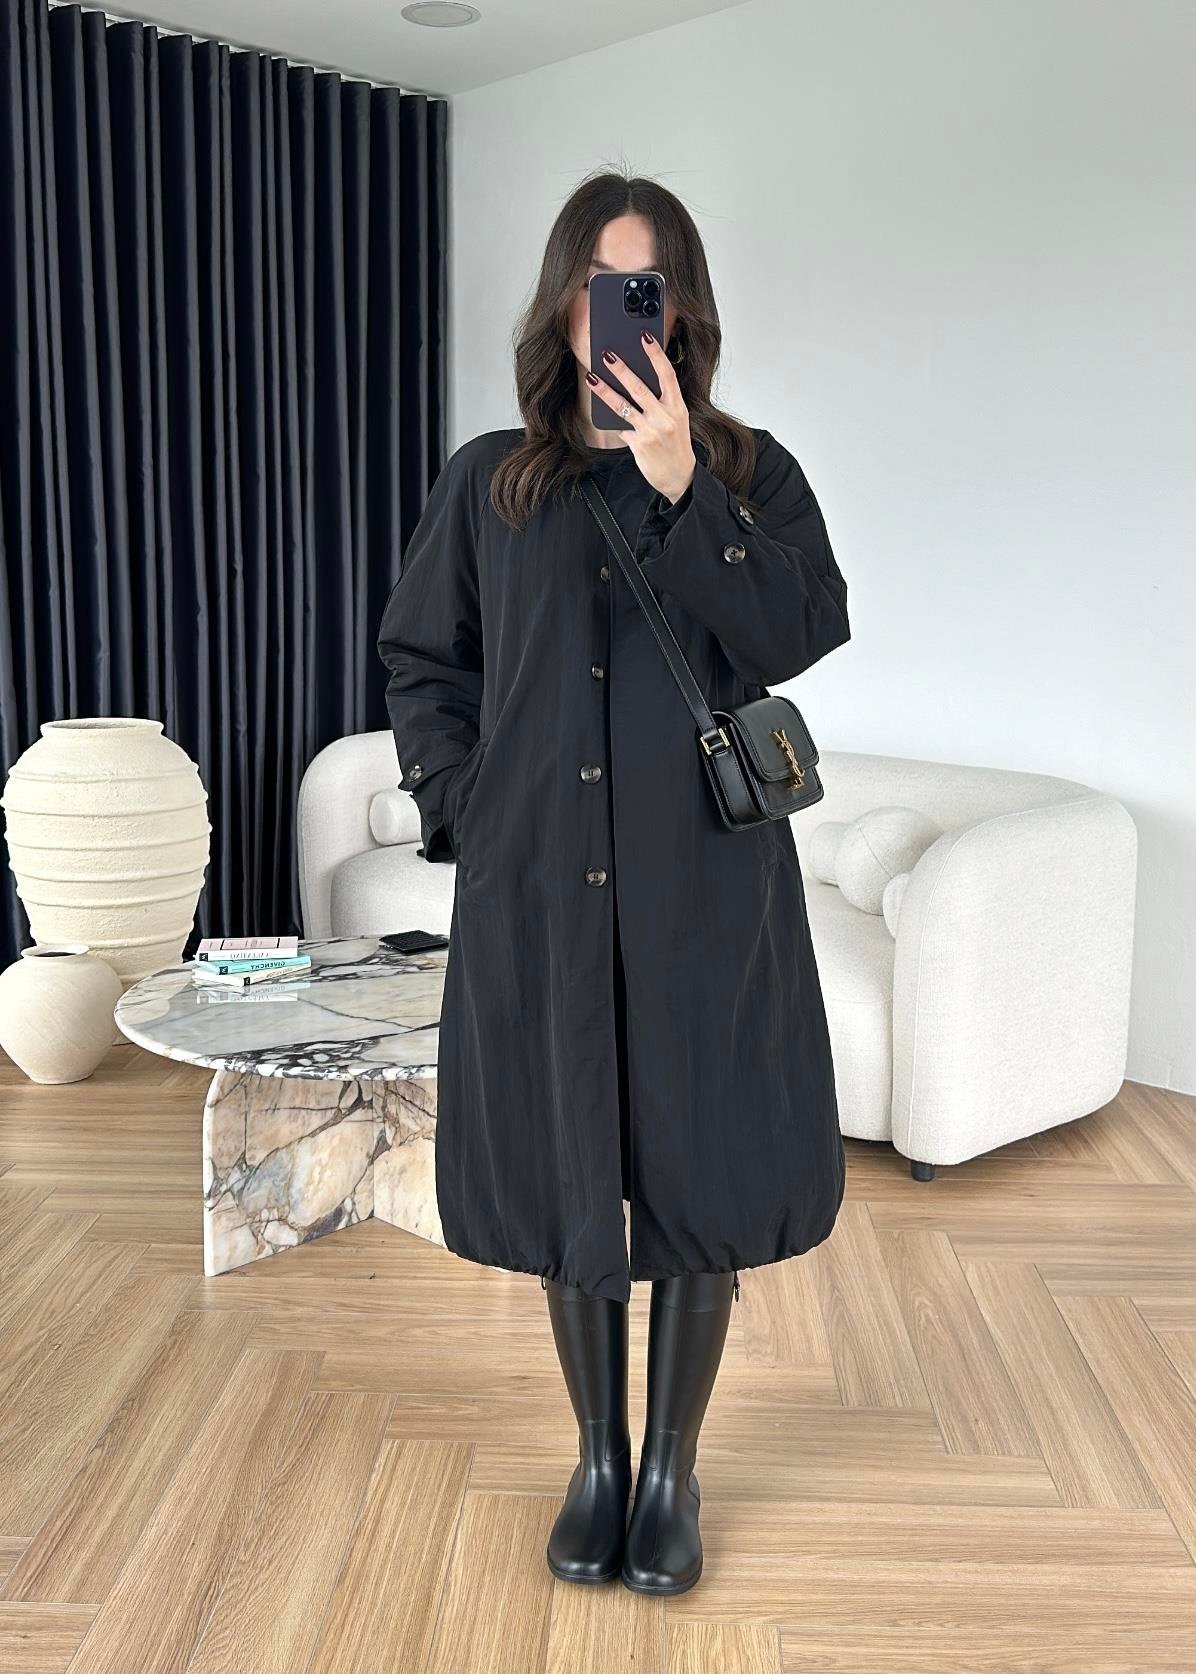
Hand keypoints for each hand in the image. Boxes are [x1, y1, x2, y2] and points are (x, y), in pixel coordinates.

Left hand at [586, 332, 695, 502]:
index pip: (667, 375)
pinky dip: (614, 421)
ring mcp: (651, 431)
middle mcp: (665, 417)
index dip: (656, 354)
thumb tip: (634, 385)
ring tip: (592, 378)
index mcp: (677, 406)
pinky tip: (604, 413)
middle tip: (607, 354)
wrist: (680, 477)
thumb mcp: (676, 420)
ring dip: (605, 391)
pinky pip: (621, 427)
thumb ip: (661, 403)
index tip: (645, 337)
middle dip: (621, 369)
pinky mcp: (639, 444)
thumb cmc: (676, 445)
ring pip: (624, 406)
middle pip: (640, 388)